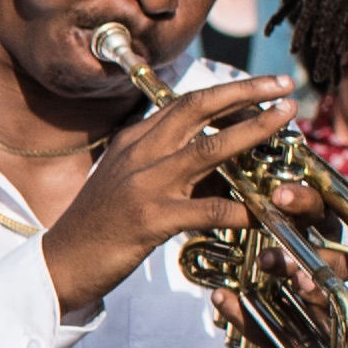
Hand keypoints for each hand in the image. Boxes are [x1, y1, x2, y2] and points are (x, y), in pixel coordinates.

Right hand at [42, 73, 290, 317]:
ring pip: (209, 149)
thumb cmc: (100, 225)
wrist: (62, 262)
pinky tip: (262, 212)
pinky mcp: (151, 219)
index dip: (228, 92)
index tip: (262, 86)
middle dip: (246, 92)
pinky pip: (208, 209)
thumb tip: (220, 159)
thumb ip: (167, 164)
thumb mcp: (129, 180)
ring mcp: (146, 184)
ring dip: (252, 131)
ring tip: (284, 122)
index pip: (186, 103)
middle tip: (284, 85)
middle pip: (199, 107)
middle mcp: (141, 153)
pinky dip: (240, 209)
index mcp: (135, 140)